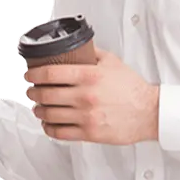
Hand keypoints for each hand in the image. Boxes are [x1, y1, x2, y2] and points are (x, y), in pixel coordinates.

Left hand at [24, 47, 158, 144]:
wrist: (149, 112)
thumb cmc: (132, 88)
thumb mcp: (113, 62)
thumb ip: (92, 53)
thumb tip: (76, 47)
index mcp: (89, 76)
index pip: (51, 73)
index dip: (34, 74)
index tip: (29, 75)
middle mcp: (85, 96)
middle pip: (46, 94)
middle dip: (33, 92)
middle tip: (32, 91)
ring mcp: (86, 116)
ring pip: (50, 114)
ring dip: (39, 110)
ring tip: (38, 107)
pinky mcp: (89, 133)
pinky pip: (60, 133)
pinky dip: (49, 129)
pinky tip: (47, 125)